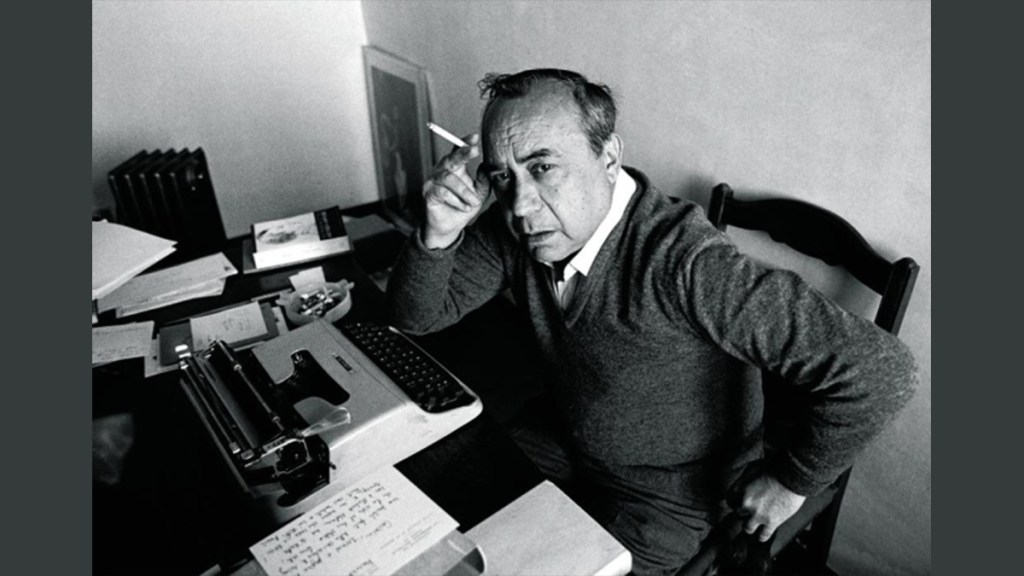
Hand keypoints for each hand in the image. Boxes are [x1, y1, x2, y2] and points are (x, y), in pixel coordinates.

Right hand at [421, 133, 489, 248]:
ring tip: (473, 202)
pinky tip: (464, 207)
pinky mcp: (428, 193)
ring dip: (464, 191)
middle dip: (463, 153)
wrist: (451, 226)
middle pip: (451, 158)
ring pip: (449, 178)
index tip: (475, 137)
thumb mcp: (480, 193)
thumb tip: (486, 166)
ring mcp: (433, 181)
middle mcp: (442, 170)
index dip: (465, 143)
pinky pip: (442, 192)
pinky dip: (456, 200)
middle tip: (475, 150)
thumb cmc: (464, 206)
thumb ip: (484, 180)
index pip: (458, 151)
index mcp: (455, 167)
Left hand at [727, 462, 806, 541]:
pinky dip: (762, 536)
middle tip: (750, 511)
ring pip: (747, 527)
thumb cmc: (775, 467)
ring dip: (750, 526)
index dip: (736, 501)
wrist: (791, 475)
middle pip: (739, 513)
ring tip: (754, 525)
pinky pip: (763, 535)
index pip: (730, 499)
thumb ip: (746, 477)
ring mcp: (758, 514)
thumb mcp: (753, 466)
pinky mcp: (772, 522)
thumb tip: (745, 483)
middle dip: (744, 512)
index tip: (739, 503)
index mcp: (740, 488)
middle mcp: (746, 502)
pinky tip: (762, 536)